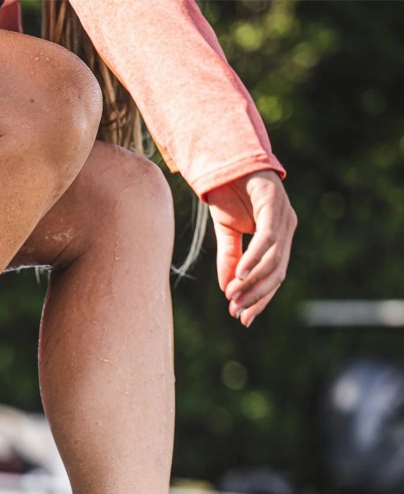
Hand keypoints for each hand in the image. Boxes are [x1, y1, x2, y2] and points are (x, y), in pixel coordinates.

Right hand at [207, 170, 296, 326]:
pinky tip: (240, 275)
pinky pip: (266, 238)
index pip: (275, 277)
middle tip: (236, 312)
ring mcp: (283, 214)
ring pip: (274, 259)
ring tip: (233, 295)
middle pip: (278, 272)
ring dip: (253, 281)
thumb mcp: (227, 232)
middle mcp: (288, 226)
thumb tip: (228, 289)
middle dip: (257, 296)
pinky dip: (253, 259)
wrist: (223, 158)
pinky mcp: (273, 203)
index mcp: (280, 236)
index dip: (260, 300)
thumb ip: (231, 259)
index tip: (242, 319)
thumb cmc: (228, 193)